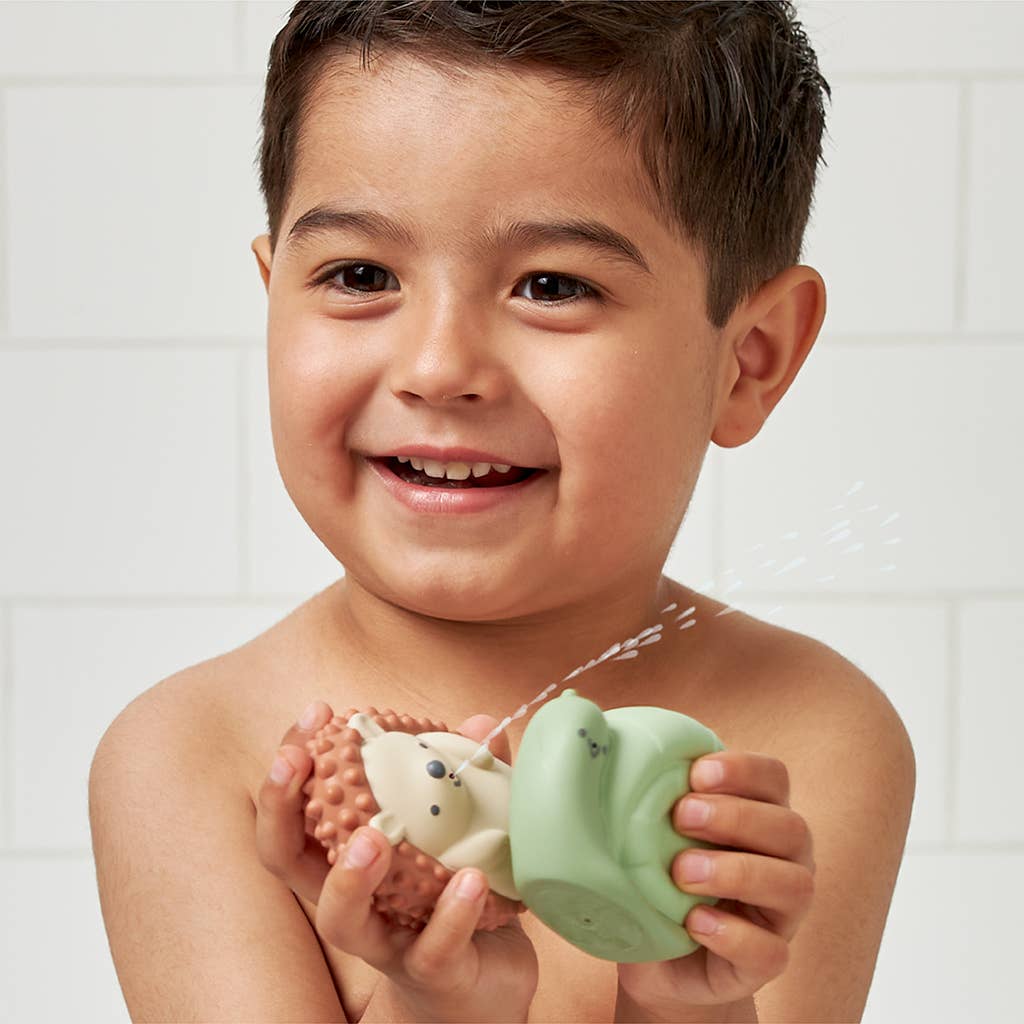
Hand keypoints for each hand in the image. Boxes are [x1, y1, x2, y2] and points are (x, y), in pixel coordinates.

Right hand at [256, 702, 537, 1023]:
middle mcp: (352, 901)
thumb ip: (467, 775)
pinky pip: (432, 949)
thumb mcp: (457, 830)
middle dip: (280, 806)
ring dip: (349, 877)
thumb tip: (477, 724)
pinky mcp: (434, 973)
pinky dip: (450, 916)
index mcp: (346, 857)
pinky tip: (469, 880)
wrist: (489, 985)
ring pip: (341, 921)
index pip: (296, 808)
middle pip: (286, 860)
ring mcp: (388, 942)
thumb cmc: (455, 897)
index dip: (292, 763)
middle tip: (298, 761)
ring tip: (373, 835)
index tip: (316, 713)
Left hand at [616, 751, 815, 1017]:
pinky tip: (694, 923)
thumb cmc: (655, 876)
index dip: (744, 769)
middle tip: (681, 816)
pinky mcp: (766, 961)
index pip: (775, 777)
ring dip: (737, 872)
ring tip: (681, 872)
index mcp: (761, 813)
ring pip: (794, 886)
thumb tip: (590, 723)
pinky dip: (733, 934)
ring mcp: (781, 914)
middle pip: (792, 828)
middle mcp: (785, 859)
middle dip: (737, 816)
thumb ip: (641, 785)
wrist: (657, 960)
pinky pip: (770, 950)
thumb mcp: (648, 828)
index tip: (695, 772)